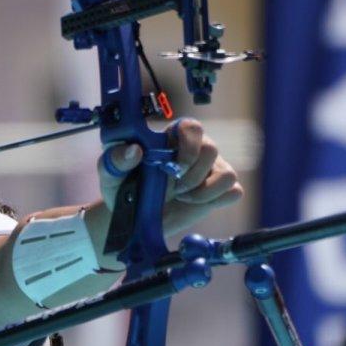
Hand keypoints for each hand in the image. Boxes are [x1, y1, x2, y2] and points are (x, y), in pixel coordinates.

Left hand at [98, 118, 242, 240]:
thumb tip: (134, 151)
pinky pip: (234, 191)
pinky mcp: (220, 190)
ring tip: (182, 196)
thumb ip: (117, 159)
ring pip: (227, 174)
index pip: (192, 127)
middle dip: (192, 175)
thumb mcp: (111, 173)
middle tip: (174, 189)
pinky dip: (214, 201)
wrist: (133, 219)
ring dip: (203, 192)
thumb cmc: (123, 188)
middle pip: (212, 150)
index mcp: (171, 137)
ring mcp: (211, 168)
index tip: (172, 168)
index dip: (187, 146)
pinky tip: (193, 202)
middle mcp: (196, 147)